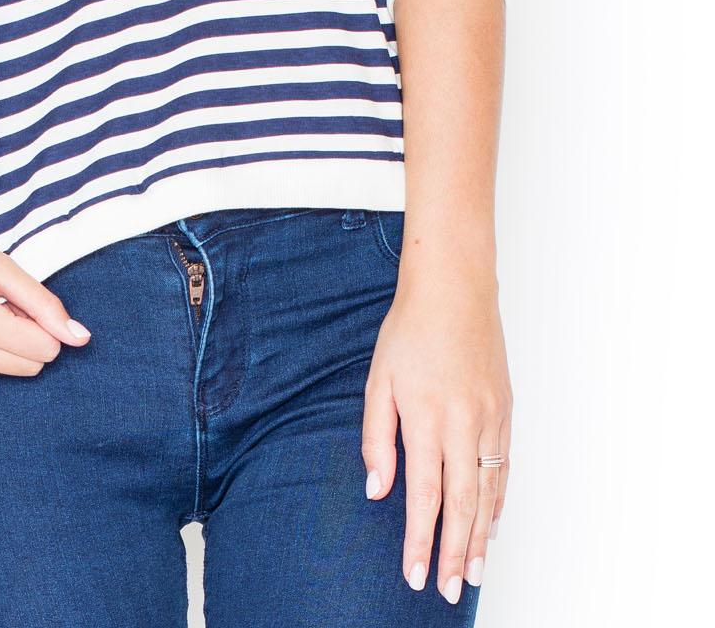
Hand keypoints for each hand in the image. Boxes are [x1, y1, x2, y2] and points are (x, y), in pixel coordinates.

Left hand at [361, 267, 512, 603]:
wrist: (455, 289)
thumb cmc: (410, 330)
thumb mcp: (378, 379)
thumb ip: (376, 437)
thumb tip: (378, 490)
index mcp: (426, 417)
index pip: (424, 495)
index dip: (420, 540)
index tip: (415, 575)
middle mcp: (463, 423)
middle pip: (462, 504)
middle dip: (455, 553)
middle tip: (448, 591)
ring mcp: (489, 418)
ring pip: (488, 491)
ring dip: (481, 537)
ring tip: (473, 573)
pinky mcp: (505, 411)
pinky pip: (503, 467)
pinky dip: (498, 501)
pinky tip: (491, 524)